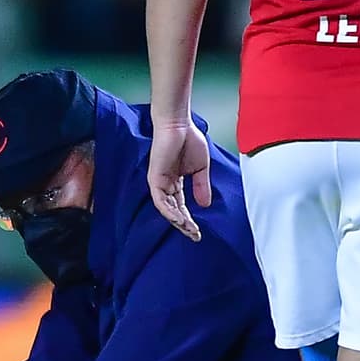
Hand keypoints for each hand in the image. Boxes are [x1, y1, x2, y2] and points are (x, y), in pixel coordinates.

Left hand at [147, 121, 211, 240]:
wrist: (179, 124)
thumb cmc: (189, 140)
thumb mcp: (200, 168)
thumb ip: (201, 186)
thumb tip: (205, 205)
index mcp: (176, 183)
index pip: (182, 206)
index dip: (189, 220)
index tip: (198, 232)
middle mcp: (165, 185)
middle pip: (173, 210)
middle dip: (184, 225)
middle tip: (194, 236)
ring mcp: (158, 182)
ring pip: (166, 209)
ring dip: (177, 221)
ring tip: (188, 230)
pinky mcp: (154, 179)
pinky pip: (160, 200)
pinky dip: (169, 211)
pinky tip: (179, 219)